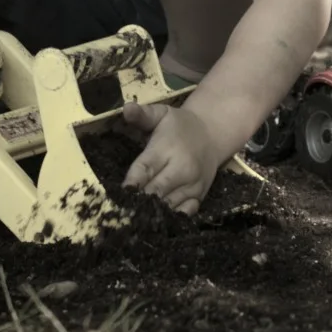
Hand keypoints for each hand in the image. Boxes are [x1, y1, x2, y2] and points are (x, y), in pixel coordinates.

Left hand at [119, 100, 234, 215]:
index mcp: (166, 149)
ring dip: (152, 214)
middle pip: (156, 192)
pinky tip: (157, 222)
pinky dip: (171, 218)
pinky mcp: (199, 196)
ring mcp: (192, 184)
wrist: (212, 134)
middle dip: (138, 203)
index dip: (132, 184)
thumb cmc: (179, 126)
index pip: (145, 170)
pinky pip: (185, 213)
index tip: (119, 195)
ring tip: (134, 221)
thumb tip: (125, 109)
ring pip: (169, 205)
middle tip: (121, 214)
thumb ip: (143, 114)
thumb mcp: (161, 113)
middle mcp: (181, 169)